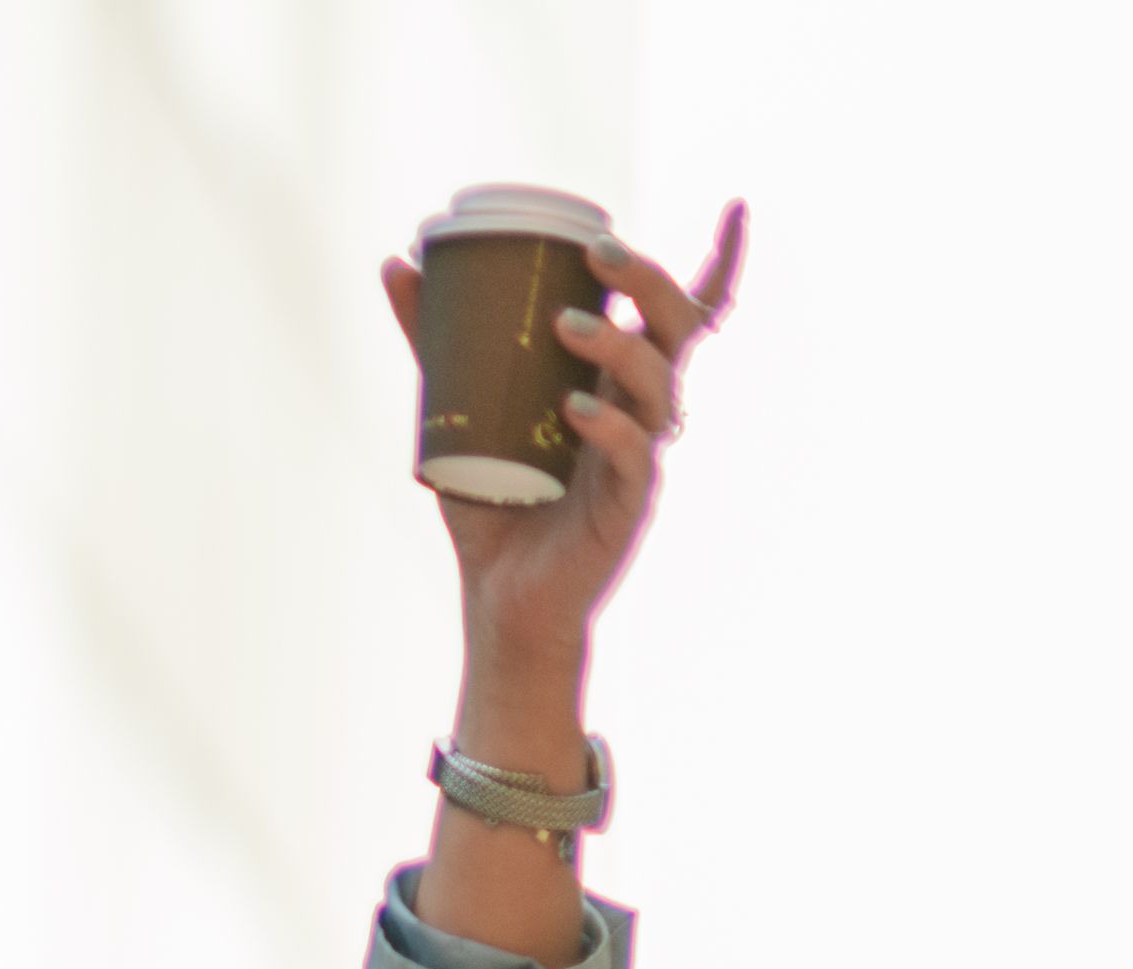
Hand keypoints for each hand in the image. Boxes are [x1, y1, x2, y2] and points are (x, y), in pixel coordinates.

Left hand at [380, 203, 743, 692]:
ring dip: (620, 346)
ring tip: (565, 326)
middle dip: (647, 282)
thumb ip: (436, 340)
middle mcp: (641, 409)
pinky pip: (634, 456)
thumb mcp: (457, 408)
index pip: (685, 312)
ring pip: (660, 385)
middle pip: (677, 328)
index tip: (736, 208)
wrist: (500, 597)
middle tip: (598, 253)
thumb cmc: (493, 501)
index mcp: (619, 379)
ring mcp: (640, 455)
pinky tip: (574, 408)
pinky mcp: (627, 505)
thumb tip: (396, 264)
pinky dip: (608, 426)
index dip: (718, 263)